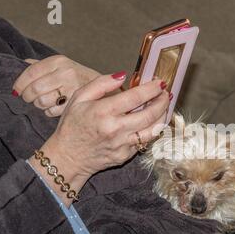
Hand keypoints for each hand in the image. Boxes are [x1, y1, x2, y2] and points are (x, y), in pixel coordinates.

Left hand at [13, 55, 100, 116]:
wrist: (110, 90)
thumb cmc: (82, 79)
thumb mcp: (64, 66)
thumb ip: (43, 65)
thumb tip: (23, 63)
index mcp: (60, 61)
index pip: (31, 72)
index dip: (20, 83)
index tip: (17, 90)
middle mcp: (67, 73)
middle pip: (34, 89)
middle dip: (28, 96)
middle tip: (30, 99)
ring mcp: (72, 89)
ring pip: (42, 102)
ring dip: (39, 104)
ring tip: (46, 102)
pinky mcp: (76, 105)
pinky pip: (51, 112)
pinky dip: (49, 112)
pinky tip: (55, 108)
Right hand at [29, 72, 169, 205]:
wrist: (68, 157)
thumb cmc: (72, 126)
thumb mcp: (79, 98)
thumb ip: (101, 83)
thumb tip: (122, 75)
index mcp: (103, 111)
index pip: (136, 97)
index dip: (152, 89)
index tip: (159, 83)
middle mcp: (116, 129)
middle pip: (150, 114)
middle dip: (162, 102)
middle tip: (166, 94)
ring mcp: (122, 144)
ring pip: (153, 130)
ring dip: (162, 117)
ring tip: (164, 107)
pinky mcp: (126, 155)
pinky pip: (144, 142)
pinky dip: (152, 130)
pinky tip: (153, 121)